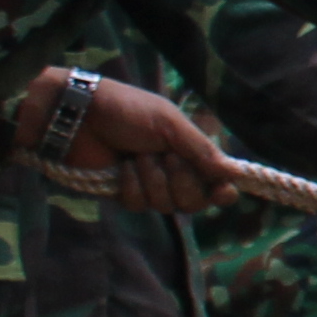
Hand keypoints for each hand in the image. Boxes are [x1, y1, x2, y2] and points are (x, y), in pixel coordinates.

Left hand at [31, 70, 229, 211]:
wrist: (80, 116)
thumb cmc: (128, 110)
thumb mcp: (169, 123)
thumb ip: (202, 150)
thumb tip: (236, 174)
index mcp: (191, 152)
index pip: (218, 184)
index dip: (222, 192)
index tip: (220, 192)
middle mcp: (175, 172)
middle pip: (195, 201)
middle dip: (181, 181)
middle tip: (166, 157)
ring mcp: (150, 185)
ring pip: (166, 205)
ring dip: (152, 179)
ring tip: (136, 156)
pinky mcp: (125, 195)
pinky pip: (139, 205)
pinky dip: (131, 185)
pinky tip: (121, 167)